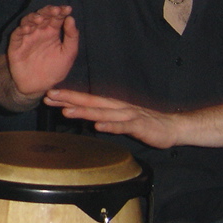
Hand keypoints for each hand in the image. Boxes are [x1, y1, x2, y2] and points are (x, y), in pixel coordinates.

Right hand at [5, 5, 78, 99]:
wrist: (38, 85)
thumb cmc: (55, 69)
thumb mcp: (68, 54)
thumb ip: (72, 37)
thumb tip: (71, 18)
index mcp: (53, 32)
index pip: (56, 17)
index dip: (61, 11)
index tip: (67, 9)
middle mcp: (39, 31)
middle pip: (42, 15)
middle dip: (48, 11)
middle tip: (54, 10)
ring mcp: (27, 37)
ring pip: (28, 21)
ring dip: (34, 17)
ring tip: (40, 19)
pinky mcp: (16, 44)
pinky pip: (17, 34)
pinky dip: (21, 29)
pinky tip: (28, 28)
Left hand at [44, 88, 179, 147]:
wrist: (173, 127)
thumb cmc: (144, 124)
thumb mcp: (119, 119)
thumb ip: (102, 116)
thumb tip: (82, 116)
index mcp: (111, 105)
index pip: (86, 100)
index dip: (67, 97)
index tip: (49, 95)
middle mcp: (117, 107)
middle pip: (90, 102)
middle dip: (68, 99)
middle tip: (49, 96)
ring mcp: (128, 115)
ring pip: (102, 113)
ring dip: (83, 112)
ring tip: (66, 111)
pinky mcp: (139, 126)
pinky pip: (122, 126)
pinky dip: (110, 125)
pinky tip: (98, 126)